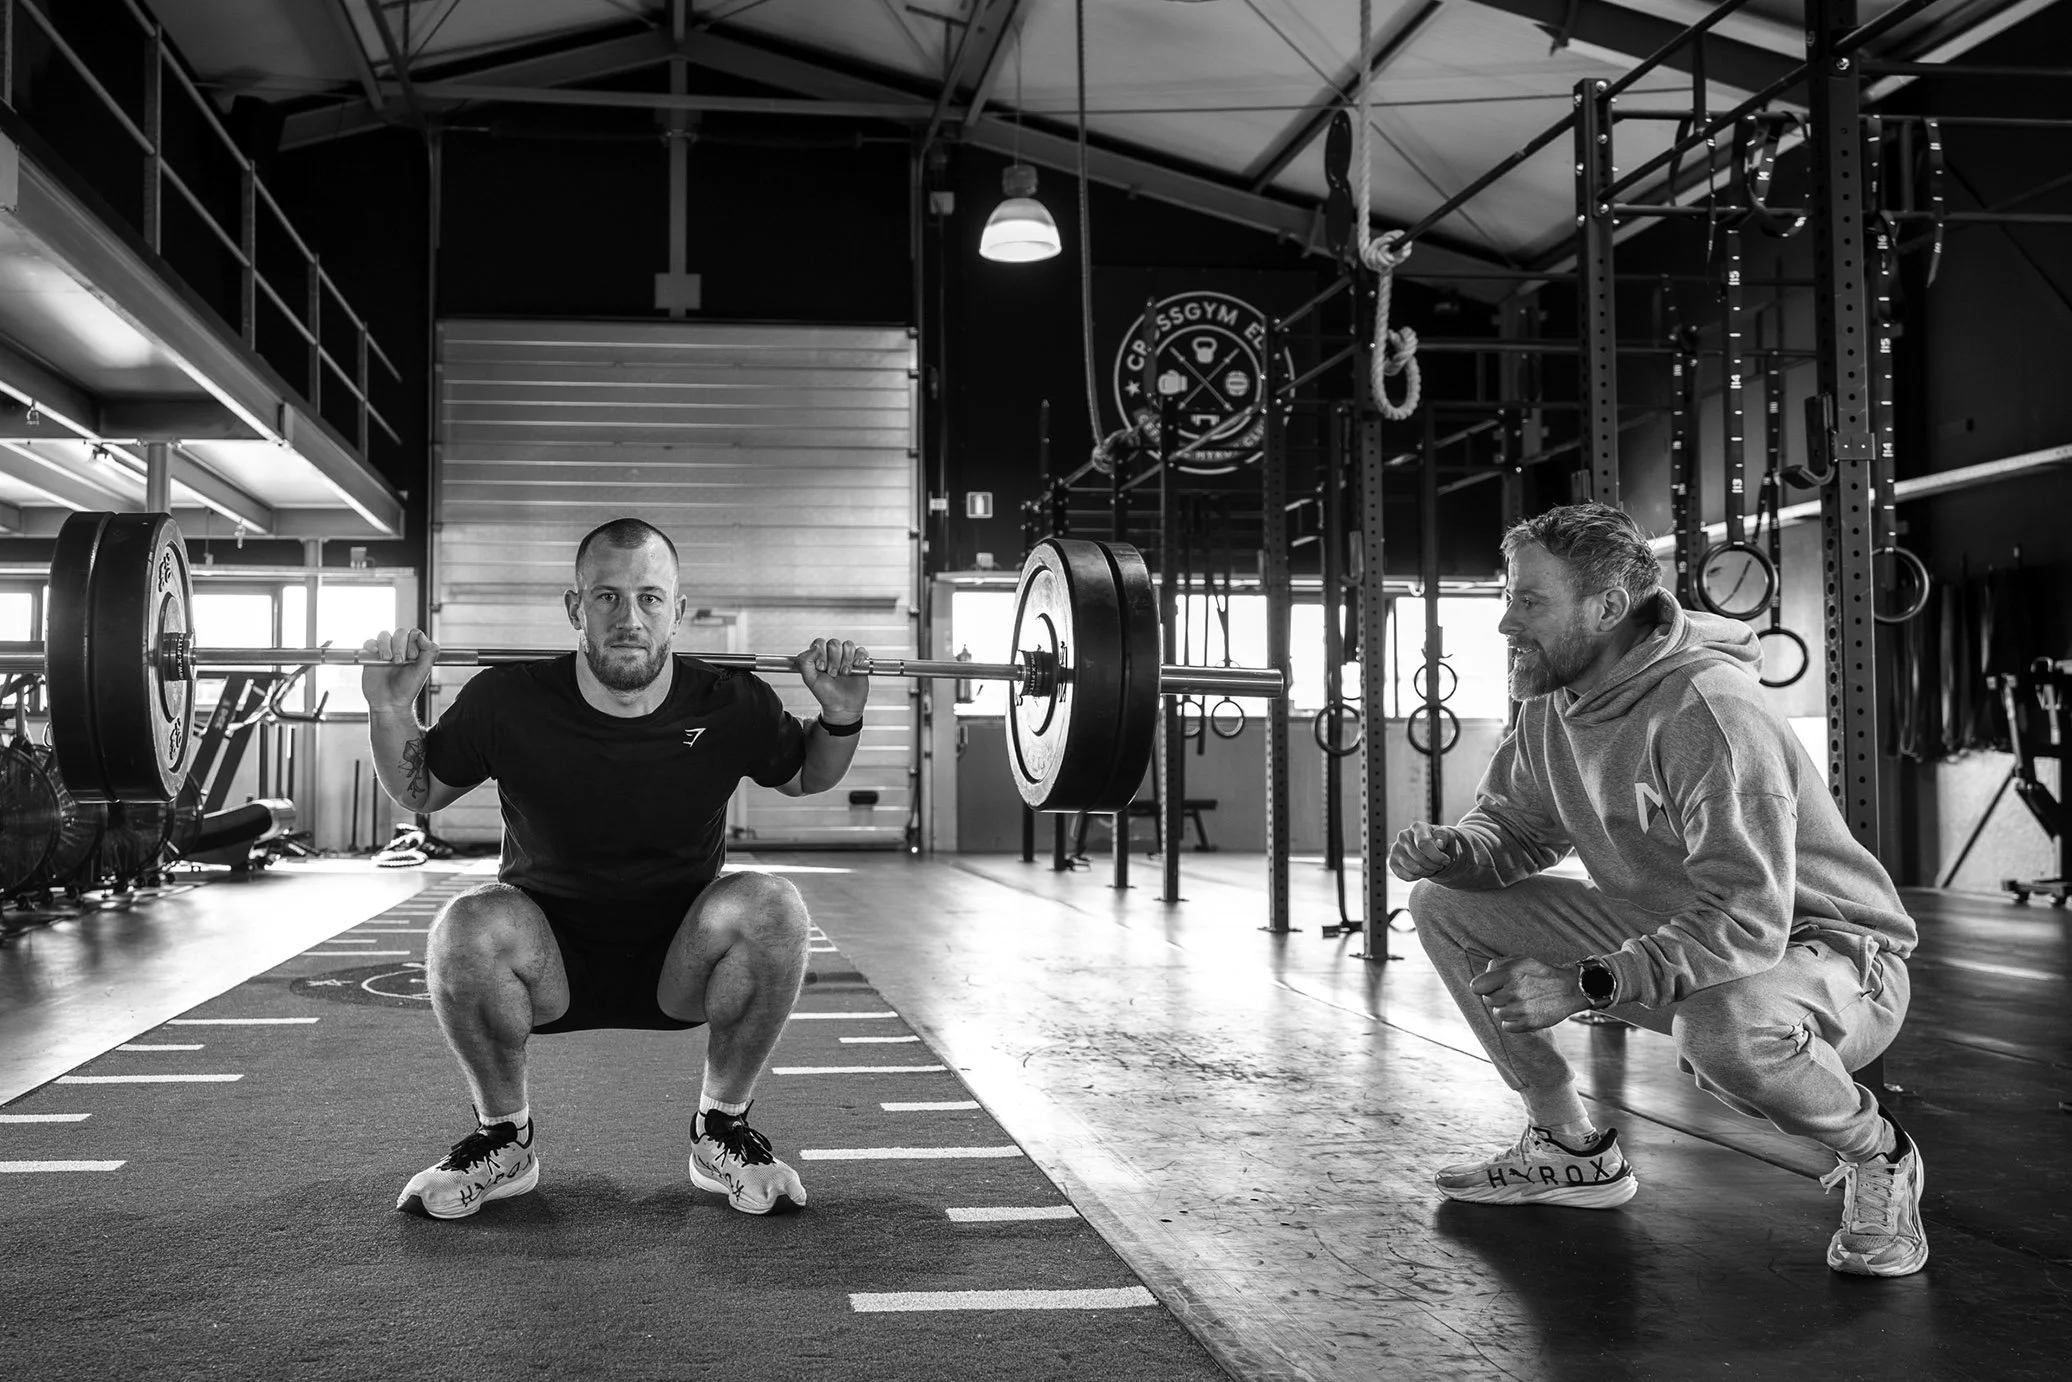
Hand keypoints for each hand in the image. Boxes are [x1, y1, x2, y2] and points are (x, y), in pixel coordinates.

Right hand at [362, 628, 437, 710]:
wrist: (390, 702)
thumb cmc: (407, 688)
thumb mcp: (424, 670)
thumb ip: (430, 651)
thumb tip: (422, 635)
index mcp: (414, 650)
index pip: (414, 633)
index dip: (413, 643)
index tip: (412, 658)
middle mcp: (400, 649)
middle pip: (400, 632)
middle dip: (400, 646)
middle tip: (399, 662)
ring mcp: (385, 651)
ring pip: (384, 635)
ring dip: (386, 646)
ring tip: (387, 660)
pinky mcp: (371, 656)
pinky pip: (369, 642)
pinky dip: (372, 644)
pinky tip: (375, 653)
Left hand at [796, 637, 867, 720]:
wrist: (842, 706)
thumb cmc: (826, 694)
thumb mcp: (810, 679)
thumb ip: (805, 661)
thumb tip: (814, 647)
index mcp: (819, 656)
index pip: (820, 643)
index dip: (821, 654)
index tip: (822, 668)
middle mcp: (833, 654)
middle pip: (834, 643)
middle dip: (834, 660)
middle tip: (833, 674)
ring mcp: (847, 657)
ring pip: (848, 645)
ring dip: (846, 660)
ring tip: (844, 673)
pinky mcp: (860, 661)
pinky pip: (861, 650)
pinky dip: (859, 657)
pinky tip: (855, 666)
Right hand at [1388, 821, 1459, 880]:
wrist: (1433, 853)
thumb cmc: (1441, 845)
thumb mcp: (1448, 839)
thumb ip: (1446, 838)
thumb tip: (1439, 843)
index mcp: (1417, 827)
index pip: (1424, 844)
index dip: (1437, 856)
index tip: (1446, 860)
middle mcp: (1403, 836)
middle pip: (1420, 859)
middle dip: (1434, 865)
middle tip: (1439, 864)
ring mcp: (1396, 849)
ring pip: (1414, 869)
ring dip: (1428, 872)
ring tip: (1431, 867)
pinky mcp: (1392, 862)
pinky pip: (1407, 876)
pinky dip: (1418, 877)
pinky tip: (1422, 870)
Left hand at [1468, 956, 1590, 1032]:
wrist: (1569, 989)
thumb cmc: (1542, 973)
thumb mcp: (1521, 960)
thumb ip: (1499, 965)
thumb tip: (1485, 974)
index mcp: (1509, 974)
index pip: (1476, 987)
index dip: (1481, 986)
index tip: (1488, 986)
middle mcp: (1513, 992)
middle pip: (1487, 1001)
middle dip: (1496, 996)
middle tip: (1511, 992)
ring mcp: (1520, 1010)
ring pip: (1497, 1014)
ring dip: (1505, 1009)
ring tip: (1520, 1002)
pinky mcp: (1528, 1024)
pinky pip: (1506, 1026)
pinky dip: (1512, 1022)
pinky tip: (1523, 1013)